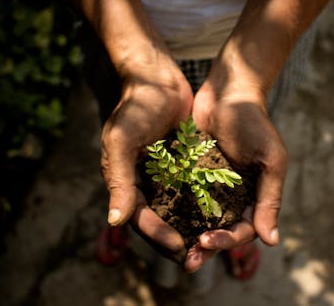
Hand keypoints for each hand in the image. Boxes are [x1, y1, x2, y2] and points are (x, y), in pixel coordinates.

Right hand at [101, 58, 192, 262]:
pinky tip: (218, 216)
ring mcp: (163, 174)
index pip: (140, 217)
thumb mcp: (122, 141)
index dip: (157, 234)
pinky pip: (190, 190)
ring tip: (209, 243)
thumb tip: (115, 222)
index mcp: (124, 180)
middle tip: (195, 256)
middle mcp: (143, 182)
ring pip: (176, 209)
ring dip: (189, 227)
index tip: (178, 246)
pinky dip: (200, 205)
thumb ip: (120, 181)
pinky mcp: (182, 164)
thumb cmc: (136, 107)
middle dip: (174, 239)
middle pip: (158, 219)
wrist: (157, 78)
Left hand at [186, 72, 287, 271]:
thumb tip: (271, 241)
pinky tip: (158, 220)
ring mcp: (208, 186)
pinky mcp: (189, 173)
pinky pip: (181, 196)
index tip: (206, 240)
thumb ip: (270, 199)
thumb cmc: (255, 123)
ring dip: (186, 235)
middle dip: (204, 248)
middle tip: (187, 263)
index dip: (226, 240)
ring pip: (197, 219)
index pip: (242, 230)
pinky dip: (172, 210)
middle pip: (218, 231)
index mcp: (252, 197)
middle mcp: (230, 196)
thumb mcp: (270, 160)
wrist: (228, 92)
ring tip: (171, 249)